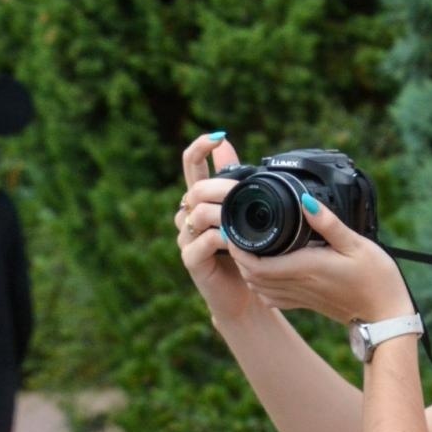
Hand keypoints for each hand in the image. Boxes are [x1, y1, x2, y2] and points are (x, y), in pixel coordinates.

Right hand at [174, 132, 254, 322]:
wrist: (244, 294)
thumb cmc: (244, 252)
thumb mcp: (243, 213)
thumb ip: (233, 181)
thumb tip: (227, 144)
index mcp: (200, 199)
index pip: (191, 165)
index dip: (200, 148)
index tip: (218, 138)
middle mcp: (189, 215)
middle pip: (195, 188)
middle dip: (221, 187)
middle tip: (243, 190)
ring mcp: (187, 237)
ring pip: (198, 212)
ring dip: (223, 212)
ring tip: (243, 218)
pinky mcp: (191, 259)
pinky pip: (203, 241)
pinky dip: (221, 238)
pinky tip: (235, 241)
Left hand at [227, 197, 413, 324]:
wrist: (385, 315)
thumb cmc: (376, 279)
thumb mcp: (356, 243)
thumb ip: (328, 223)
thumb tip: (305, 200)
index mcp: (305, 268)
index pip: (256, 264)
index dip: (238, 249)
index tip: (234, 229)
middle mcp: (298, 285)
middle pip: (251, 275)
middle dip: (238, 256)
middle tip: (236, 233)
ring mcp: (300, 297)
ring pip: (259, 287)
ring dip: (247, 270)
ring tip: (247, 248)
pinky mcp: (306, 303)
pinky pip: (273, 298)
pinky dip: (261, 285)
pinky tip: (266, 270)